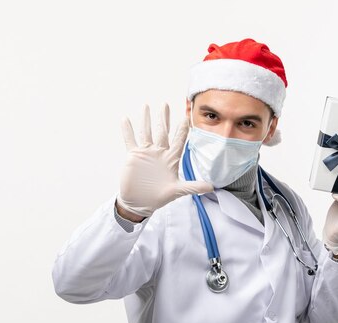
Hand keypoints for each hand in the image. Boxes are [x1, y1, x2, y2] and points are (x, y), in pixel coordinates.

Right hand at [116, 103, 212, 217]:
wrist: (140, 203)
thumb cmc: (159, 197)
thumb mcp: (177, 191)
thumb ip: (193, 187)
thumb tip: (212, 187)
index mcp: (171, 159)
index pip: (178, 141)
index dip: (182, 130)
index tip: (185, 118)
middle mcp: (159, 153)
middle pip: (162, 131)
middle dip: (163, 118)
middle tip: (165, 104)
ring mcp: (146, 153)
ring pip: (146, 132)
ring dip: (146, 119)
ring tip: (146, 106)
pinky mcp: (134, 156)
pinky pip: (130, 140)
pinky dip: (127, 130)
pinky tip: (125, 119)